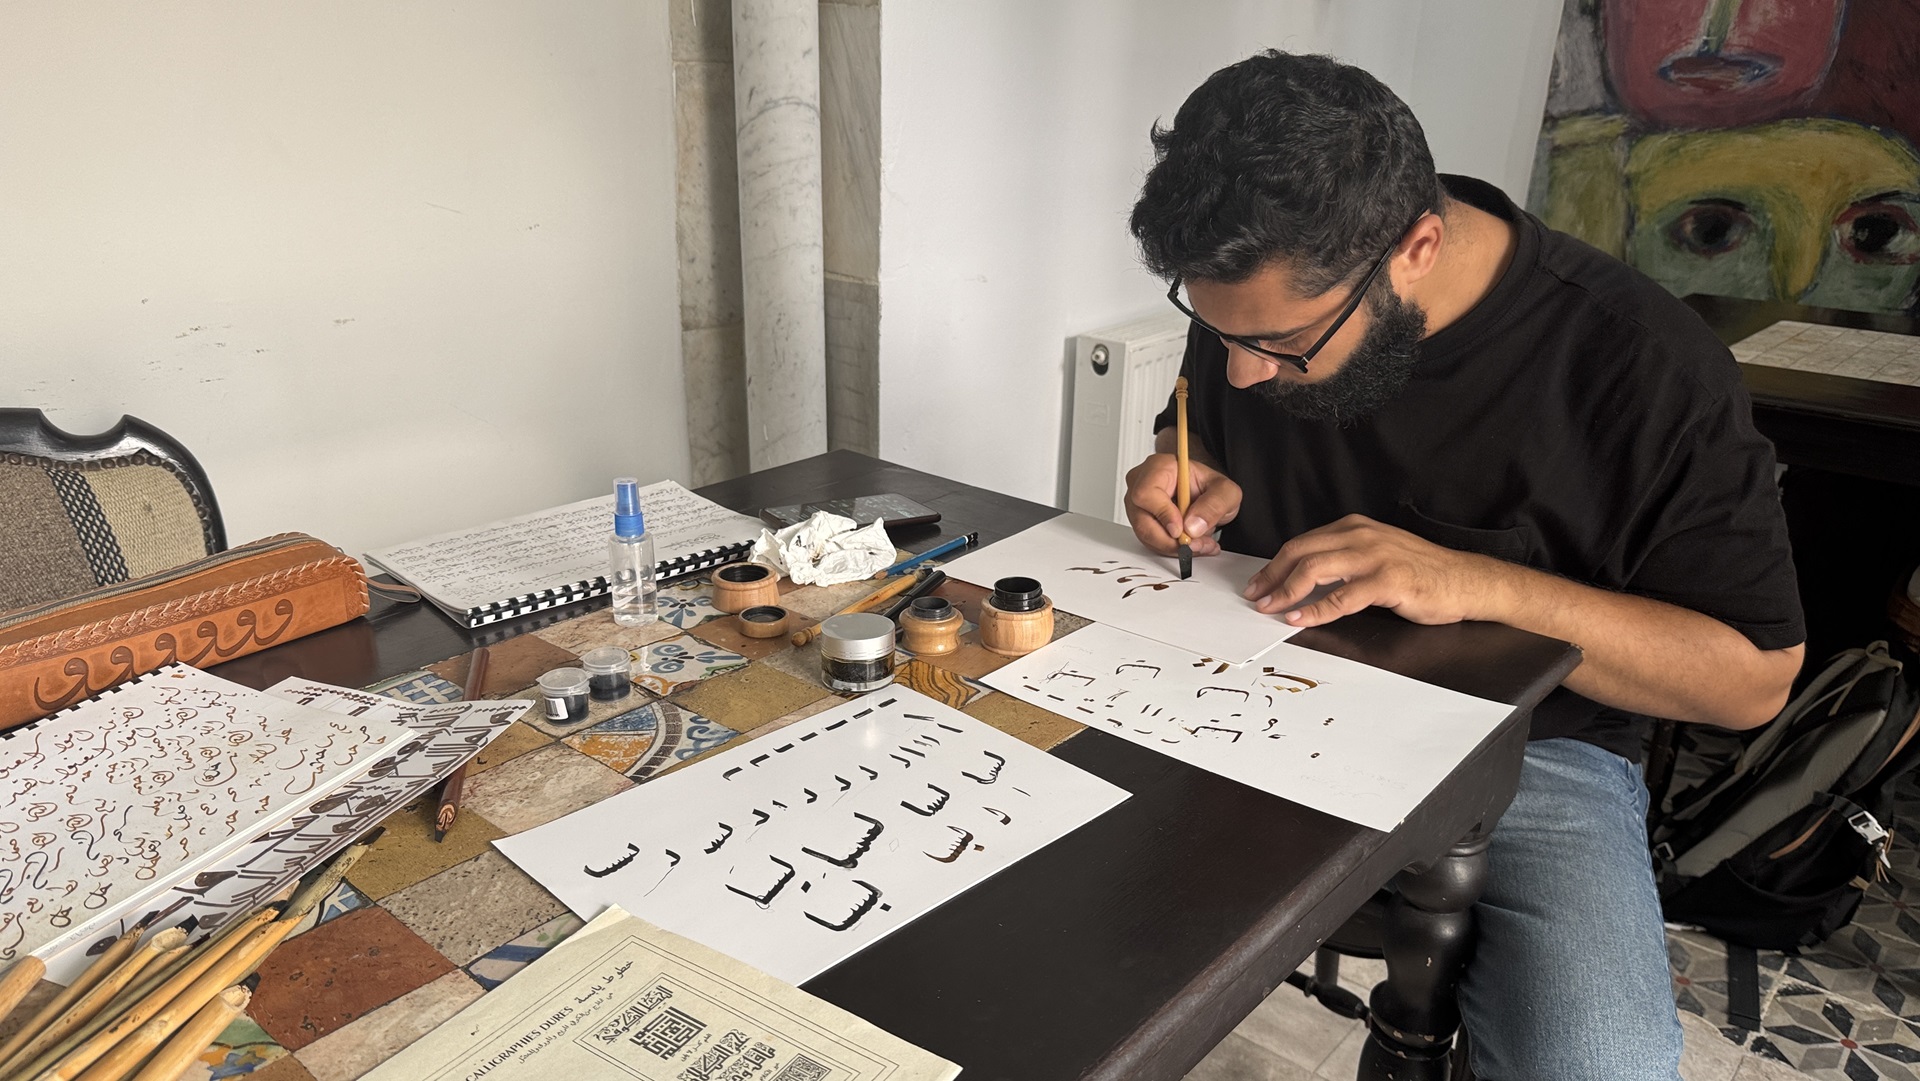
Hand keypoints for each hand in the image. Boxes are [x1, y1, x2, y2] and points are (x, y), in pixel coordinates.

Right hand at [1123, 453, 1241, 556]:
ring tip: (1201, 544)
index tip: (1181, 530)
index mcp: (1159, 466)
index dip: (1163, 514)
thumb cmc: (1210, 486)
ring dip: (1174, 546)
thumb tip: (1192, 526)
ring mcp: (1138, 504)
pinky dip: (1172, 549)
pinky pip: (1151, 542)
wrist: (1206, 496)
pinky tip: (1192, 544)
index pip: (1147, 492)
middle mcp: (1142, 483)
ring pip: (1146, 535)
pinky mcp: (1141, 522)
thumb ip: (1214, 505)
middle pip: (1142, 520)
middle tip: (1194, 544)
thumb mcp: (1226, 492)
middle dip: (1170, 540)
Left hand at [1243, 514, 1507, 626]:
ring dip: (1287, 591)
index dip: (1276, 564)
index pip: (1303, 543)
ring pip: (1315, 569)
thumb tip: (1304, 580)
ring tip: (1271, 608)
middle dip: (1273, 576)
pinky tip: (1300, 618)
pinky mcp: (1387, 580)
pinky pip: (1341, 596)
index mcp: (1354, 528)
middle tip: (1256, 597)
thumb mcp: (1376, 555)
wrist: (1466, 581)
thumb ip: (1343, 561)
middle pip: (1301, 552)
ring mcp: (1374, 556)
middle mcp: (1361, 536)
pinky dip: (1316, 609)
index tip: (1260, 583)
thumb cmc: (1420, 572)